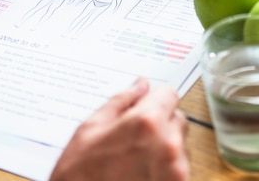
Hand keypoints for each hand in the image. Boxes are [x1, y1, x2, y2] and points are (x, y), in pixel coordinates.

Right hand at [50, 77, 188, 180]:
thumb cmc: (78, 176)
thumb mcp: (90, 130)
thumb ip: (121, 102)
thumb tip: (140, 85)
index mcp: (147, 123)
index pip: (169, 94)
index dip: (154, 99)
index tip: (144, 107)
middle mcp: (168, 145)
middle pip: (177, 118)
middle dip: (159, 123)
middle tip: (133, 139)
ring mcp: (176, 170)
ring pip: (179, 145)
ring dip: (163, 147)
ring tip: (133, 161)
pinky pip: (179, 168)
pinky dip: (165, 169)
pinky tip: (140, 175)